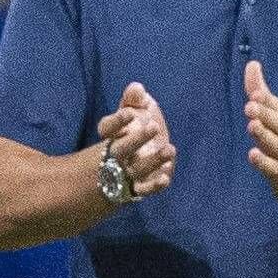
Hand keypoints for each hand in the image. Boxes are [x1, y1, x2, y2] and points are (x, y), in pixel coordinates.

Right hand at [96, 82, 174, 198]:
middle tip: (154, 126)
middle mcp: (115, 155)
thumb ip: (134, 100)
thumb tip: (137, 88)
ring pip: (135, 169)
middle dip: (136, 139)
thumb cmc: (132, 130)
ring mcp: (125, 173)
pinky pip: (143, 189)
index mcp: (111, 135)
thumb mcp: (134, 111)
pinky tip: (165, 177)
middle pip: (121, 149)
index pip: (108, 128)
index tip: (128, 112)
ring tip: (170, 149)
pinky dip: (153, 185)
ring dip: (152, 161)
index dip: (117, 121)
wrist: (125, 166)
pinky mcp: (137, 188)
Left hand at [243, 61, 277, 208]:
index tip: (256, 92)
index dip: (268, 101)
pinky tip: (253, 155)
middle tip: (250, 105)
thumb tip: (251, 64)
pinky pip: (276, 170)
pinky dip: (265, 163)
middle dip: (266, 114)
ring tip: (252, 125)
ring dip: (265, 135)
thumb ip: (264, 96)